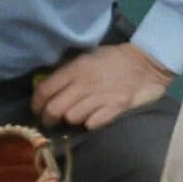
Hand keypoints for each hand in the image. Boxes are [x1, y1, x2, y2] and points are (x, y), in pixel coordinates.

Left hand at [31, 43, 174, 130]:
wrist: (147, 63)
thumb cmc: (114, 59)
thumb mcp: (88, 57)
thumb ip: (69, 72)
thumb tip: (49, 88)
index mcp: (76, 68)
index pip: (45, 90)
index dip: (36, 103)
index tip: (36, 109)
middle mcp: (85, 84)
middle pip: (55, 109)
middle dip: (47, 119)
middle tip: (49, 121)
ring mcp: (100, 97)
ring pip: (72, 118)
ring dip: (70, 120)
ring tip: (73, 117)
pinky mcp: (115, 109)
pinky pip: (92, 123)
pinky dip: (88, 123)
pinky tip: (91, 118)